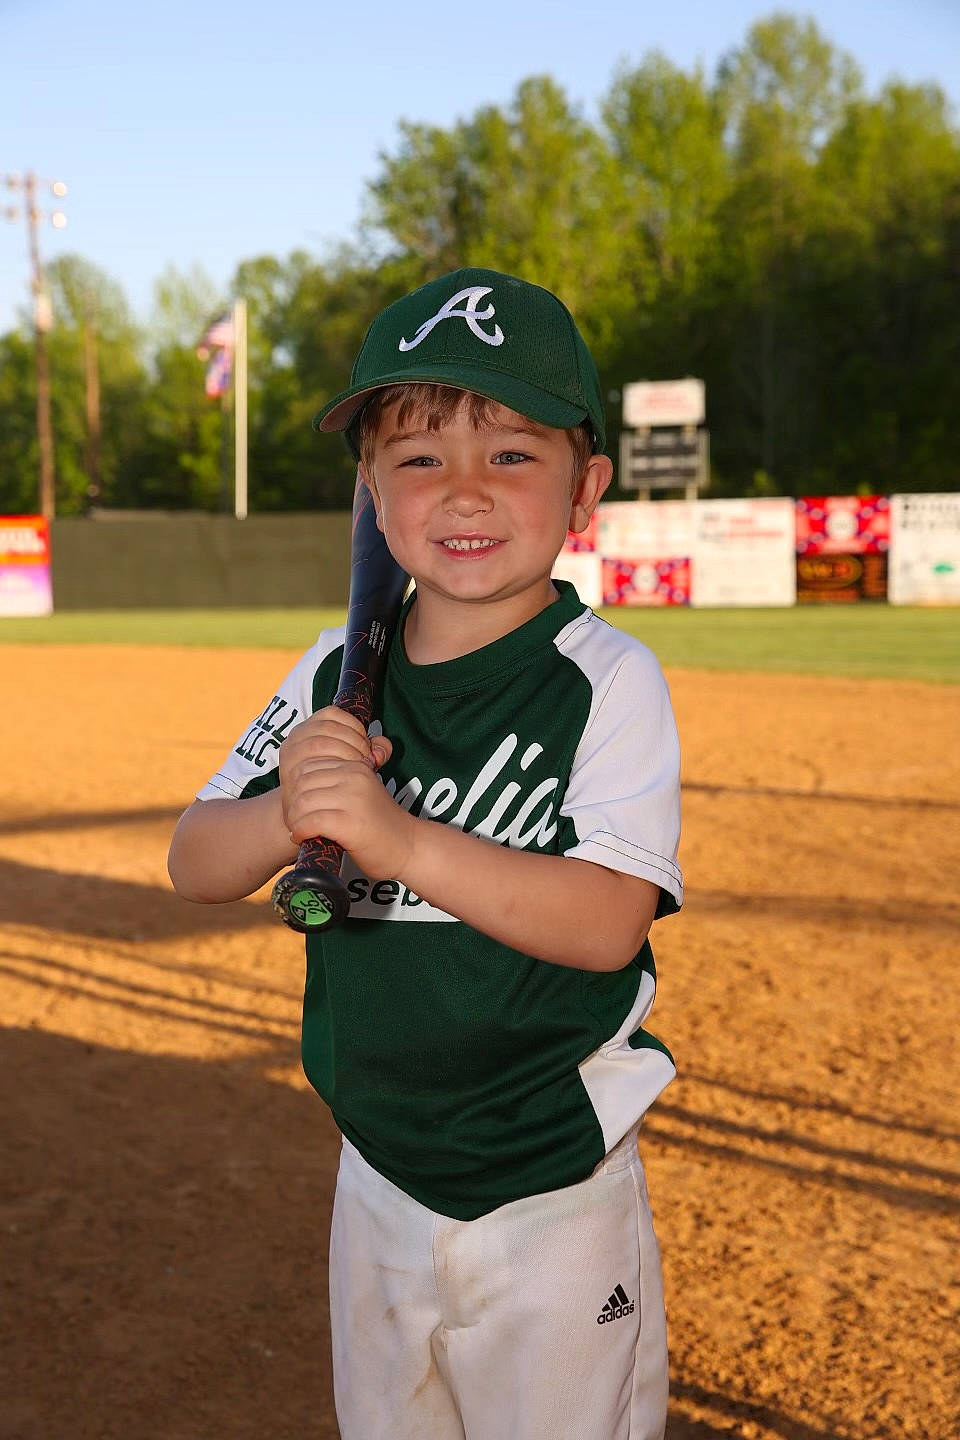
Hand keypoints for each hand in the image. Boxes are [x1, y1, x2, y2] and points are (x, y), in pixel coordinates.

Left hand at [278, 707, 412, 878]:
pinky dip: (301, 831)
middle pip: (301, 782)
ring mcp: (352, 799)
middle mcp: (353, 778)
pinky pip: (310, 822)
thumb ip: (338, 785)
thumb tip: (300, 789)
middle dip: (293, 804)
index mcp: (355, 767)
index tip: (300, 807)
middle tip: (296, 821)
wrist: (409, 846)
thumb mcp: (362, 792)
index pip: (308, 766)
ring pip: (303, 802)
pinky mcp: (349, 823)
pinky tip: (303, 838)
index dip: (297, 788)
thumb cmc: (382, 825)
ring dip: (295, 820)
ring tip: (300, 831)